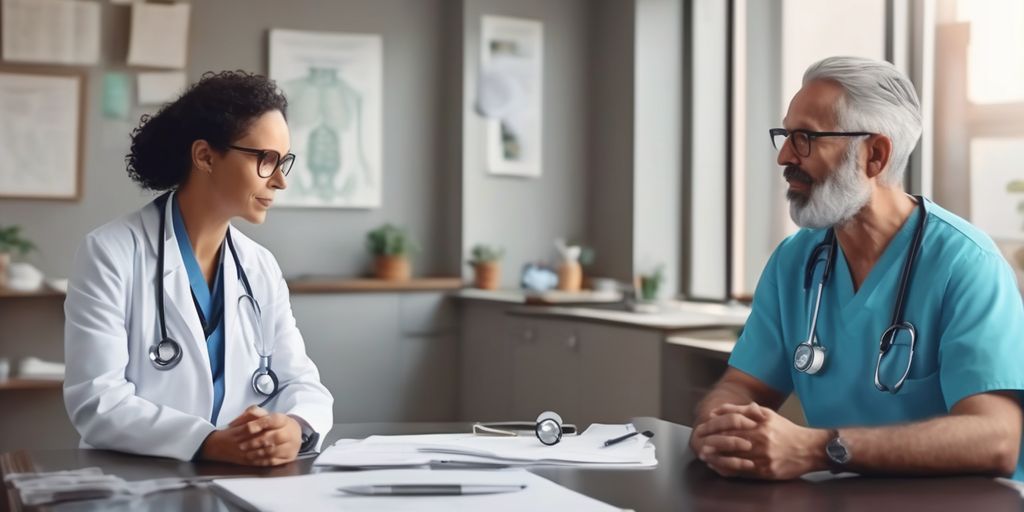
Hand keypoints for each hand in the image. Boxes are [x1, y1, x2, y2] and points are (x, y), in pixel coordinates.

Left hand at [236, 411, 302, 466]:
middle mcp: (290, 432)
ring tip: (246, 454)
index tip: (247, 428)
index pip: (273, 420)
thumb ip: (255, 413)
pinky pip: (274, 461)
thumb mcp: (266, 416)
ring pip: (274, 450)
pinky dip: (262, 461)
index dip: (259, 424)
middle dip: (256, 442)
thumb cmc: (275, 426)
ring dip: (257, 453)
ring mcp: (291, 446)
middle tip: (242, 445)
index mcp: (284, 420)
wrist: (292, 435)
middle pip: (275, 436)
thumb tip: (244, 415)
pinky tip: (254, 460)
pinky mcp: (289, 457)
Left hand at [700, 403, 828, 479]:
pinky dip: (731, 470)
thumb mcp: (767, 414)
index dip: (716, 431)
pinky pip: (744, 472)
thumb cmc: (785, 430)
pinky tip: (722, 469)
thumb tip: (719, 410)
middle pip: (732, 443)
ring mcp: (764, 458)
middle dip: (715, 446)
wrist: (808, 449)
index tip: (705, 433)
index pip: (732, 427)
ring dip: (720, 460)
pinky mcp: (767, 472)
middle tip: (703, 448)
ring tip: (708, 459)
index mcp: (760, 425)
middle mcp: (761, 441)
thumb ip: (742, 410)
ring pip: (736, 459)